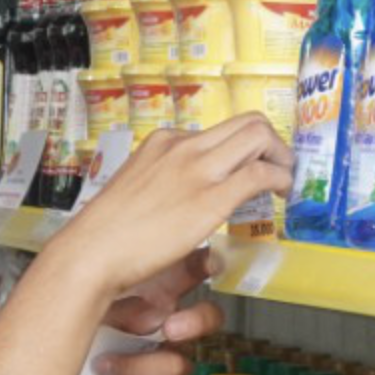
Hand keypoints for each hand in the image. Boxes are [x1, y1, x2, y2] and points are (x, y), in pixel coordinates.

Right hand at [44, 115, 291, 304]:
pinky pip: (259, 175)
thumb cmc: (108, 233)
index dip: (242, 148)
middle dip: (272, 143)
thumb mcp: (136, 189)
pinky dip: (279, 180)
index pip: (217, 131)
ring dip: (281, 157)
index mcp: (163, 141)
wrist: (91, 252)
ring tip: (283, 181)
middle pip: (247, 122)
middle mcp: (183, 146)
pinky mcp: (209, 198)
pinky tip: (278, 195)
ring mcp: (197, 169)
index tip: (250, 166)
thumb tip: (181, 196)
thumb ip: (162, 183)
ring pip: (259, 137)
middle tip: (279, 167)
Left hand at [96, 251, 227, 374]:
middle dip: (195, 322)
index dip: (207, 264)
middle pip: (208, 318)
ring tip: (105, 365)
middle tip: (169, 329)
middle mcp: (166, 332)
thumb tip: (149, 305)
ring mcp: (166, 366)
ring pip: (180, 365)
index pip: (191, 274)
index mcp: (154, 300)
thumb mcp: (92, 307)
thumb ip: (122, 293)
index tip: (210, 263)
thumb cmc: (74, 341)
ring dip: (137, 367)